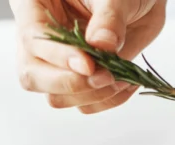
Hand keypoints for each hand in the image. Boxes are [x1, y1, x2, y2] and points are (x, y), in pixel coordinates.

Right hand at [10, 0, 165, 113]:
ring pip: (57, 97)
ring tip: (120, 78)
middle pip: (33, 76)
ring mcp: (60, 64)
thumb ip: (109, 17)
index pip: (32, 39)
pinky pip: (85, 104)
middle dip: (69, 83)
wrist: (142, 1)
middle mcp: (42, 40)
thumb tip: (102, 45)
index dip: (57, 56)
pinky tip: (126, 83)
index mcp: (35, 6)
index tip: (88, 65)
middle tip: (104, 76)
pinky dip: (107, 100)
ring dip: (90, 95)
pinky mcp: (82, 80)